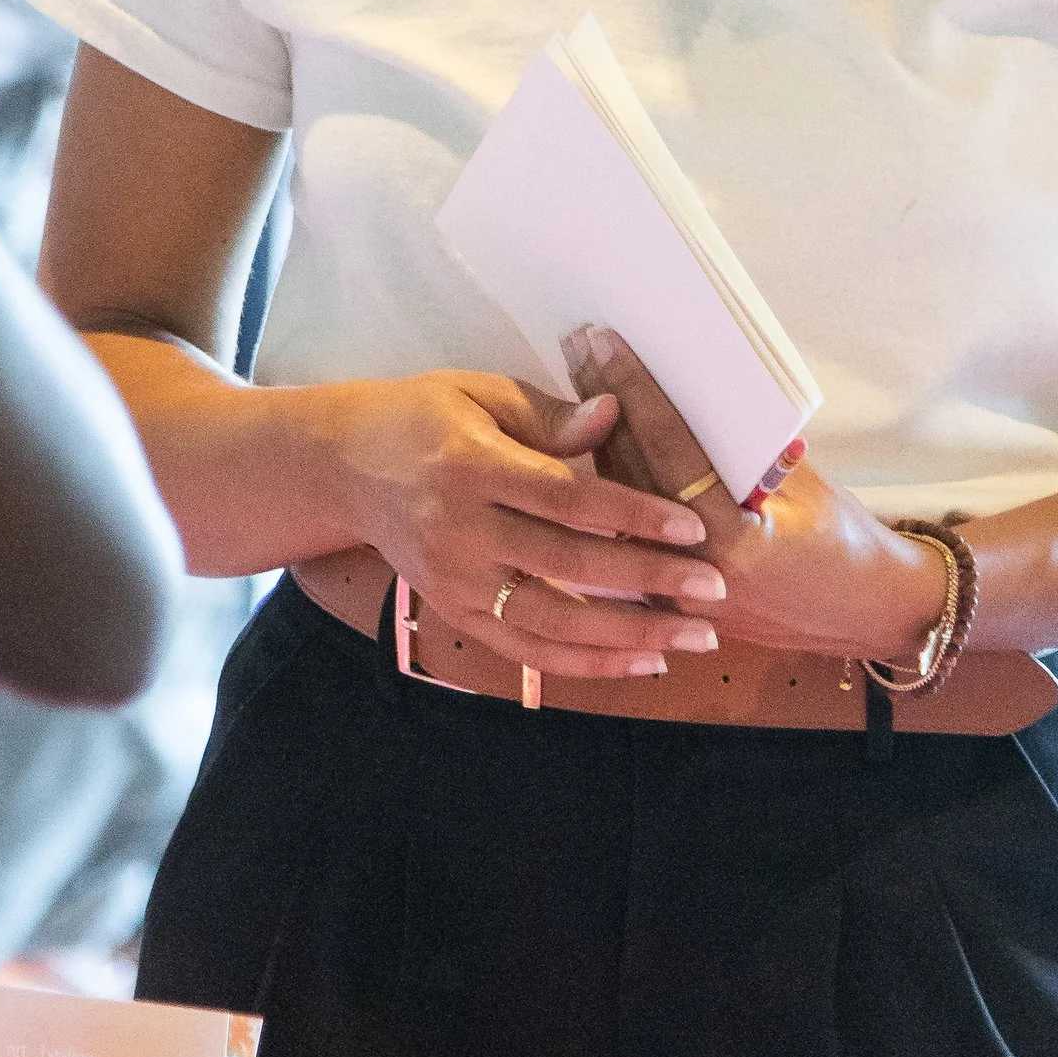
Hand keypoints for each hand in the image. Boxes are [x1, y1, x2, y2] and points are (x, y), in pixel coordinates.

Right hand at [333, 368, 727, 682]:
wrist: (343, 465)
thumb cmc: (421, 416)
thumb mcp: (479, 393)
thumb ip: (550, 415)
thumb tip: (615, 414)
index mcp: (472, 467)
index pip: (567, 498)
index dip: (634, 515)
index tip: (693, 529)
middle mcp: (460, 531)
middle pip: (568, 564)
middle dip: (648, 581)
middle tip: (714, 590)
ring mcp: (454, 581)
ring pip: (552, 622)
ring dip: (628, 636)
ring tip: (692, 640)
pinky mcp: (452, 612)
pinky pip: (525, 651)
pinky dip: (583, 663)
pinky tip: (637, 663)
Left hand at [562, 327, 943, 666]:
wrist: (862, 613)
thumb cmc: (844, 542)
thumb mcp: (805, 484)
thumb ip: (746, 449)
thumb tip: (693, 389)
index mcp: (736, 541)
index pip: (669, 450)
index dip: (635, 392)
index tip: (605, 343)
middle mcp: (695, 572)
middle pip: (629, 473)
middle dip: (600, 405)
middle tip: (577, 348)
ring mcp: (674, 593)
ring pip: (615, 506)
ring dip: (594, 440)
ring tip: (577, 381)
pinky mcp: (665, 602)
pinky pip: (623, 533)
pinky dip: (608, 485)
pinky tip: (591, 441)